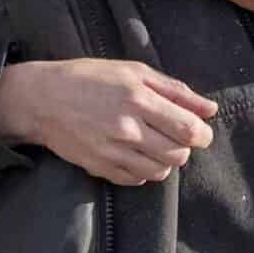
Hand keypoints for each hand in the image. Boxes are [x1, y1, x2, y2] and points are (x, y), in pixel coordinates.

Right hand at [0, 58, 217, 185]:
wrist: (42, 100)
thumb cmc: (90, 78)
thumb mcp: (134, 72)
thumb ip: (175, 91)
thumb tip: (211, 109)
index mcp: (138, 98)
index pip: (187, 129)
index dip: (202, 134)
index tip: (200, 131)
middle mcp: (127, 128)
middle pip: (177, 154)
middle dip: (185, 148)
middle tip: (175, 136)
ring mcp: (112, 152)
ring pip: (160, 171)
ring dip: (166, 161)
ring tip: (155, 144)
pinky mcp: (100, 168)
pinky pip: (136, 180)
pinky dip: (144, 171)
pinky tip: (135, 154)